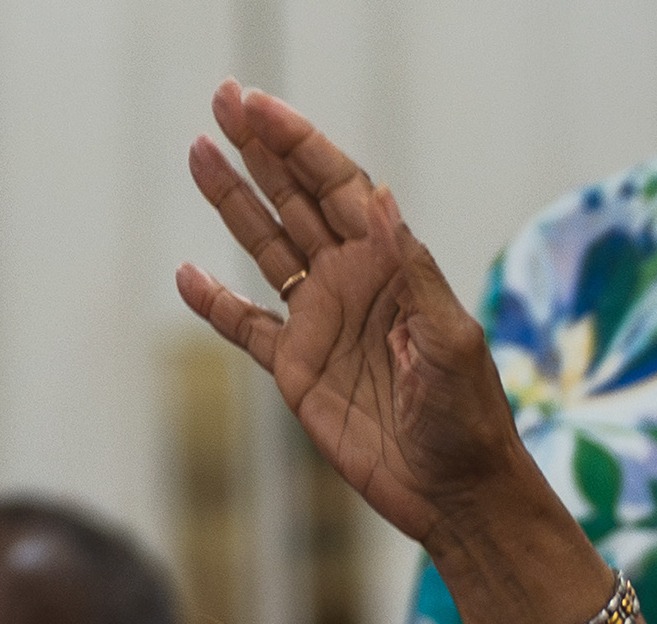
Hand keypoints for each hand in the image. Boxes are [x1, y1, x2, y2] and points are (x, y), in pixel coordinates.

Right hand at [174, 83, 535, 552]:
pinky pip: (245, 325)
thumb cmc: (470, 417)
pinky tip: (186, 274)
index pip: (341, 188)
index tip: (257, 106)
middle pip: (297, 201)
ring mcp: (322, 324)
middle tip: (222, 99)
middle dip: (262, 150)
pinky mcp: (297, 370)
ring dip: (233, 201)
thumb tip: (383, 198)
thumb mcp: (450, 341)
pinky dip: (214, 303)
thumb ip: (414, 271)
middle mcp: (353, 284)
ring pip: (267, 247)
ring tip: (199, 151)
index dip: (300, 144)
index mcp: (393, 267)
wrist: (459, 493)